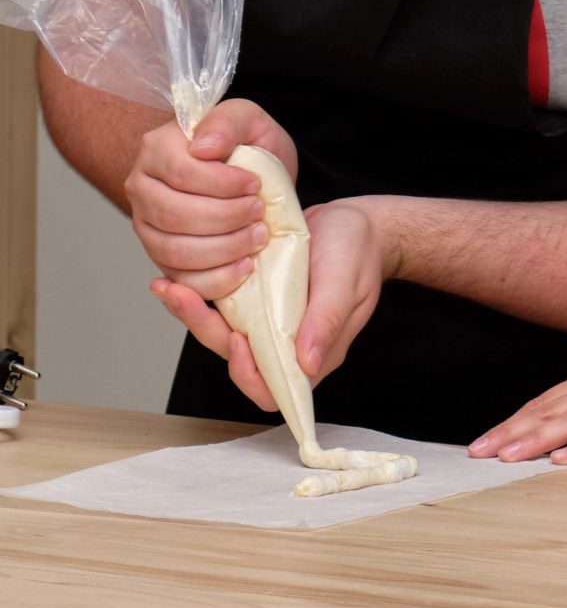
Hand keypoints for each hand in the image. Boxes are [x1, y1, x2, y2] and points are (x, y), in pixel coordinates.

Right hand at [126, 99, 296, 300]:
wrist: (250, 176)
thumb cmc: (247, 145)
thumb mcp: (247, 119)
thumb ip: (226, 123)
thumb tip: (203, 147)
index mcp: (157, 149)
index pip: (181, 173)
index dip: (222, 184)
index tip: (255, 185)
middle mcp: (142, 188)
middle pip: (174, 215)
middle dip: (226, 219)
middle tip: (260, 213)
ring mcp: (147, 226)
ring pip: (174, 250)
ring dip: (224, 249)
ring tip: (258, 237)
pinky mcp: (162, 257)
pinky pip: (182, 279)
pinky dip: (216, 279)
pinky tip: (245, 265)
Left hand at [150, 195, 389, 414]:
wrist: (356, 220)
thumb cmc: (358, 250)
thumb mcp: (345, 282)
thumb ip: (327, 321)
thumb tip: (306, 364)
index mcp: (314, 350)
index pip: (274, 387)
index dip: (250, 374)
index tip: (239, 340)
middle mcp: (287, 342)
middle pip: (239, 358)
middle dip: (205, 331)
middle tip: (181, 297)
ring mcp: (270, 320)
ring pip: (225, 332)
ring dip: (194, 313)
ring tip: (167, 285)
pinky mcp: (258, 297)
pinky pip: (226, 306)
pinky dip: (201, 293)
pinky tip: (179, 274)